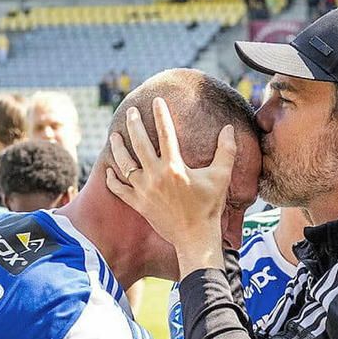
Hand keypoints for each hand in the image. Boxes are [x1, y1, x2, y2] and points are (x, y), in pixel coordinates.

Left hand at [103, 98, 230, 270]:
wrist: (195, 238)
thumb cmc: (209, 207)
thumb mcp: (221, 178)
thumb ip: (226, 151)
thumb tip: (228, 128)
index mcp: (174, 166)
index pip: (165, 132)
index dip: (161, 114)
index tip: (156, 100)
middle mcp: (156, 175)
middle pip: (139, 143)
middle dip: (133, 124)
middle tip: (131, 112)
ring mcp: (144, 190)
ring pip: (125, 164)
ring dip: (118, 148)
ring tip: (114, 136)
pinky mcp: (139, 204)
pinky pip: (120, 190)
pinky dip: (113, 180)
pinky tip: (109, 171)